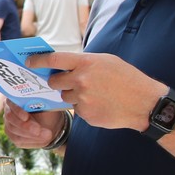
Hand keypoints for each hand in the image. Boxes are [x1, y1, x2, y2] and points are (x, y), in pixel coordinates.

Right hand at [4, 104, 65, 149]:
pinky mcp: (12, 135)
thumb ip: (42, 102)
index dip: (17, 111)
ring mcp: (9, 123)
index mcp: (15, 98)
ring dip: (31, 135)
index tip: (26, 117)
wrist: (51, 124)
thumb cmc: (48, 111)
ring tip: (47, 135)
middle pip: (11, 119)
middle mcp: (8, 110)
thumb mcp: (47, 104)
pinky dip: (31, 140)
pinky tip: (42, 139)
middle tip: (38, 130)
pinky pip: (18, 140)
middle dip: (25, 126)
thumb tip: (44, 98)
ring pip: (14, 131)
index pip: (11, 103)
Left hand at [25, 51, 163, 131]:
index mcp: (86, 63)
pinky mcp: (86, 115)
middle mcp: (81, 80)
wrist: (145, 103)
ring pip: (66, 97)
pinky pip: (77, 110)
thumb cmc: (127, 79)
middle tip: (70, 83)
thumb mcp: (107, 61)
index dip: (38, 60)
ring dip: (74, 96)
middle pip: (54, 82)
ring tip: (95, 94)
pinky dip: (85, 108)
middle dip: (58, 82)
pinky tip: (101, 105)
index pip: (53, 59)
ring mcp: (82, 99)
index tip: (29, 62)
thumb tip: (64, 65)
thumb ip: (84, 62)